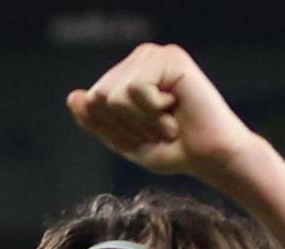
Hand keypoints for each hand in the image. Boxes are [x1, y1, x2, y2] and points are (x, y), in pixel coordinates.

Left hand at [67, 43, 262, 181]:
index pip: (91, 100)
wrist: (210, 157)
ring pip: (115, 94)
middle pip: (99, 96)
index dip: (115, 127)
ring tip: (167, 119)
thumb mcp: (124, 140)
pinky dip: (153, 110)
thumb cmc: (172, 149)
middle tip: (158, 127)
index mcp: (127, 73)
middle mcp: (140, 58)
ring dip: (142, 119)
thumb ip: (96, 120)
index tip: (145, 132)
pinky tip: (176, 107)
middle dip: (127, 124)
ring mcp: (156, 55)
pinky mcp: (170, 58)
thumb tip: (74, 96)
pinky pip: (136, 89)